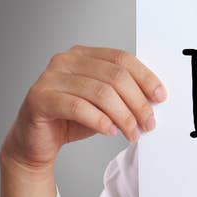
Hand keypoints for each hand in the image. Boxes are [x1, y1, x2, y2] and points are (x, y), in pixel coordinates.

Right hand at [0, 45, 166, 173]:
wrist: (36, 141)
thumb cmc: (72, 119)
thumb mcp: (104, 103)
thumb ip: (124, 94)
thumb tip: (154, 99)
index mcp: (84, 54)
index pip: (122, 59)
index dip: (145, 78)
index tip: (160, 97)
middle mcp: (66, 61)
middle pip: (115, 76)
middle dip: (137, 102)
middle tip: (148, 123)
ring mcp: (50, 77)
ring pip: (100, 93)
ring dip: (123, 116)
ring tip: (132, 132)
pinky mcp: (40, 98)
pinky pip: (79, 107)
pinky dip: (100, 121)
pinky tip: (110, 131)